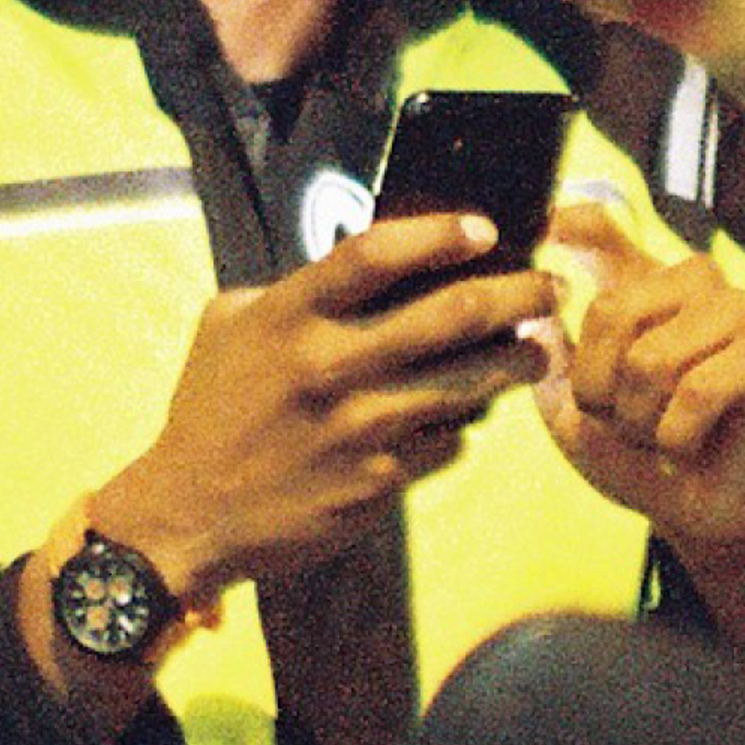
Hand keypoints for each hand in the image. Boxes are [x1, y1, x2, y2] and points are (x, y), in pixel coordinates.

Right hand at [99, 210, 559, 604]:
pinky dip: (470, 425)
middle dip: (521, 295)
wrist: (189, 514)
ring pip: (471, 383)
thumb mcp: (231, 326)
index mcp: (287, 316)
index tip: (486, 230)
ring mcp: (359, 427)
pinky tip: (475, 414)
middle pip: (453, 314)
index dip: (440, 234)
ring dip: (518, 362)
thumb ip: (298, 289)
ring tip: (540, 349)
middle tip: (554, 289)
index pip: (375, 253)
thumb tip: (373, 265)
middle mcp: (328, 365)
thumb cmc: (211, 409)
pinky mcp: (379, 480)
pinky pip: (451, 441)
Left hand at [536, 201, 744, 650]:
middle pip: (612, 310)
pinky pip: (697, 392)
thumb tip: (534, 314)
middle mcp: (692, 283)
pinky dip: (676, 437)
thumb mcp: (574, 412)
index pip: (602, 230)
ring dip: (640, 421)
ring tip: (658, 436)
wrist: (702, 513)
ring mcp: (737, 312)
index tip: (550, 229)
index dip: (573, 224)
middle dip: (600, 389)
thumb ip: (551, 361)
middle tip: (622, 422)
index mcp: (642, 286)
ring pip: (652, 358)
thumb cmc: (637, 454)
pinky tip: (687, 446)